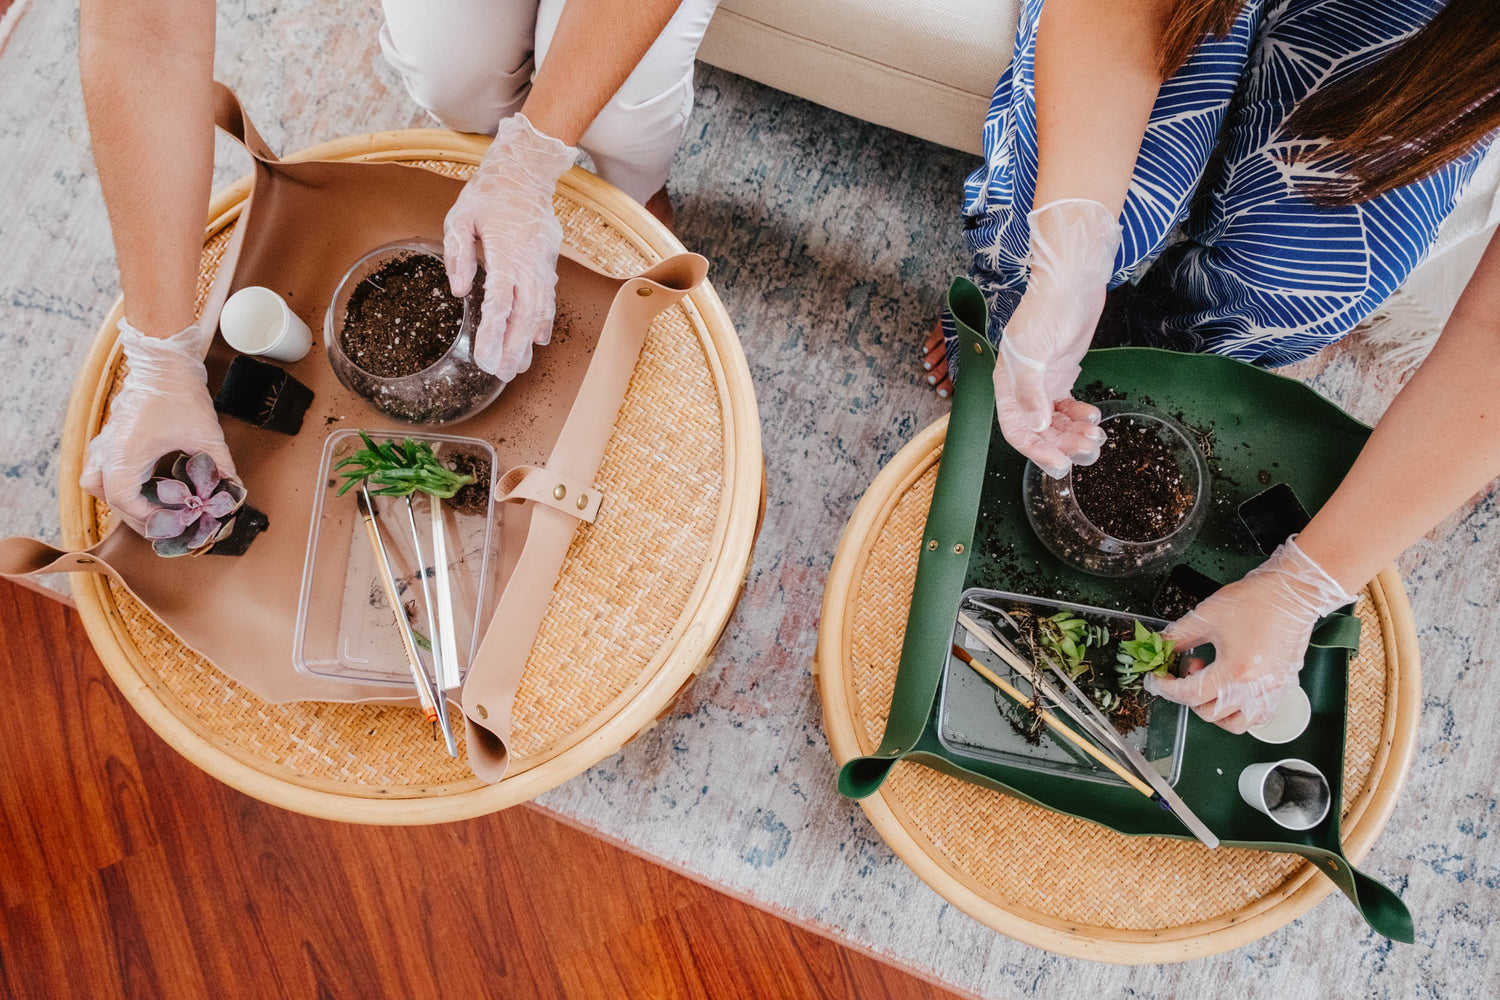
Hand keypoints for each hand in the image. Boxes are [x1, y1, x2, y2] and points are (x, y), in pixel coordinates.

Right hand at [80, 319, 236, 534]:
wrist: (163, 361)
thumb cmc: (179, 393)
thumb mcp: (206, 434)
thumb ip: (221, 466)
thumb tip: (234, 490)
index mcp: (125, 454)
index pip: (125, 501)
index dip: (148, 517)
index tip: (173, 521)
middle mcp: (107, 452)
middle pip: (111, 499)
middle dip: (140, 516)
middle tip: (168, 523)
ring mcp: (104, 444)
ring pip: (97, 485)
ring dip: (121, 501)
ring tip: (152, 508)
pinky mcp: (108, 438)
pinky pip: (100, 470)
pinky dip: (118, 484)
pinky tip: (146, 486)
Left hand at [443, 113, 577, 380]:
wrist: (527, 171)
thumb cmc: (489, 193)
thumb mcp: (460, 217)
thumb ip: (458, 254)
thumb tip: (458, 290)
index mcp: (505, 252)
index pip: (499, 302)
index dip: (492, 333)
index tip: (484, 358)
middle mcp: (529, 263)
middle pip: (523, 315)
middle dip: (513, 348)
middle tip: (502, 375)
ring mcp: (543, 265)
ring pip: (539, 310)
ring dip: (528, 341)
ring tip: (519, 367)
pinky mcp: (549, 263)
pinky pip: (548, 298)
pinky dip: (544, 321)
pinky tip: (538, 340)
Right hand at [993, 198, 1120, 477]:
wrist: (1071, 282)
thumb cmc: (1047, 311)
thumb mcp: (1034, 351)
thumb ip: (1031, 391)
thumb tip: (1037, 425)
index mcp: (1007, 385)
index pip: (1016, 430)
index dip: (1036, 451)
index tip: (1060, 465)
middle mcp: (1022, 388)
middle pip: (1039, 431)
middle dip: (1063, 444)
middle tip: (1089, 451)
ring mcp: (1043, 381)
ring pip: (1055, 421)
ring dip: (1074, 433)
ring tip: (1097, 437)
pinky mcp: (1062, 373)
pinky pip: (1067, 406)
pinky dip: (1080, 416)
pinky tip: (1095, 417)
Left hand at [1146, 537, 1355, 731]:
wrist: (1293, 593)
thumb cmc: (1254, 601)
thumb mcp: (1206, 616)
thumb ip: (1179, 636)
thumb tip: (1161, 647)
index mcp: (1235, 672)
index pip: (1191, 695)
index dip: (1168, 688)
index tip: (1159, 679)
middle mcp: (1256, 689)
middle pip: (1210, 713)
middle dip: (1189, 696)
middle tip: (1190, 669)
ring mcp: (1273, 691)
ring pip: (1236, 723)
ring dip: (1215, 710)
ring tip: (1212, 682)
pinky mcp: (1284, 688)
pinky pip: (1258, 716)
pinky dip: (1239, 711)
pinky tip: (1232, 688)